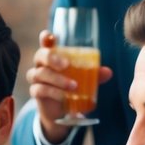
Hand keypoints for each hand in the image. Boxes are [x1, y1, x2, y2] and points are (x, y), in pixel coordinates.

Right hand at [25, 30, 111, 144]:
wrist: (60, 109)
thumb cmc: (69, 87)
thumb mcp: (83, 79)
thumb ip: (94, 74)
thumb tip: (108, 72)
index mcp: (52, 56)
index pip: (45, 43)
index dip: (45, 37)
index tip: (50, 35)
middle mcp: (41, 64)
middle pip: (40, 55)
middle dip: (52, 58)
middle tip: (66, 65)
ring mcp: (36, 78)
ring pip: (41, 74)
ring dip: (58, 79)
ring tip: (73, 86)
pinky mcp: (35, 92)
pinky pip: (40, 90)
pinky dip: (53, 92)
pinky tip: (64, 96)